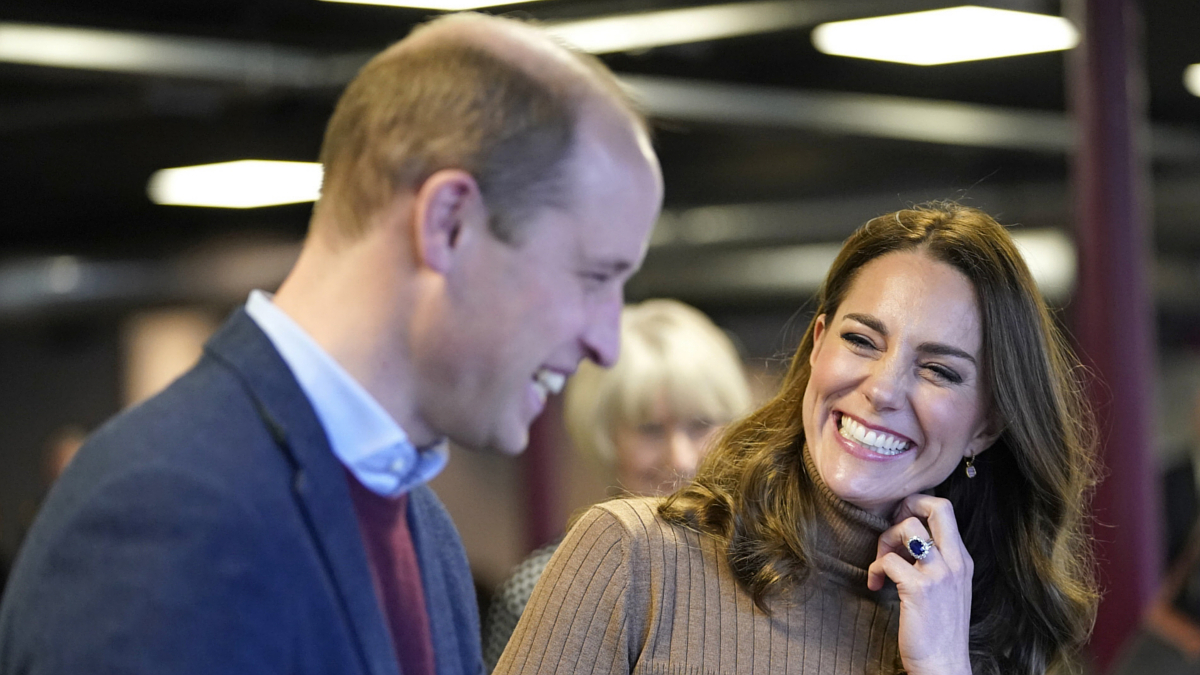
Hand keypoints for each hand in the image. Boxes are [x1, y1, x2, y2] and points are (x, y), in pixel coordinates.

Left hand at [867, 494, 972, 674]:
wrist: (944, 666)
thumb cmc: (938, 629)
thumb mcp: (947, 588)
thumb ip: (936, 561)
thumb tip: (906, 537)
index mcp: (963, 559)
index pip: (945, 510)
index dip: (917, 506)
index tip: (899, 524)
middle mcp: (956, 562)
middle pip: (937, 506)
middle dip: (906, 505)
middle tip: (891, 529)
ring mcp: (940, 574)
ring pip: (908, 527)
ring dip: (885, 540)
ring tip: (882, 563)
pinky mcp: (920, 589)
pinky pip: (889, 560)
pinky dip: (875, 568)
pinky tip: (875, 584)